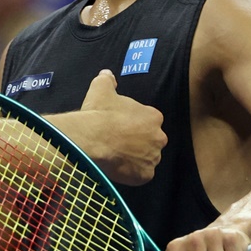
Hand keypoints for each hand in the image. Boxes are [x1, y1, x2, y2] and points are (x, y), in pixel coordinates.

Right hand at [74, 70, 165, 185]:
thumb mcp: (101, 89)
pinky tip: (117, 168)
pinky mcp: (145, 175)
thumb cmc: (99, 113)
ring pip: (146, 159)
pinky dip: (131, 174)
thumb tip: (107, 74)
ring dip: (135, 158)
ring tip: (115, 156)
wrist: (91, 139)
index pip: (149, 121)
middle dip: (138, 142)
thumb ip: (107, 80)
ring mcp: (152, 158)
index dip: (133, 125)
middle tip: (118, 142)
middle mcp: (158, 137)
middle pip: (150, 141)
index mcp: (153, 117)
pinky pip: (140, 176)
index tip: (120, 126)